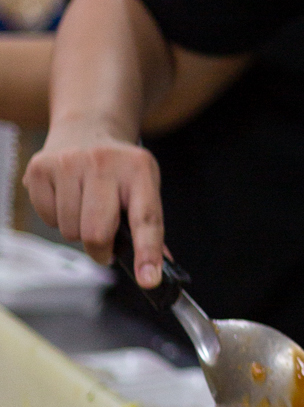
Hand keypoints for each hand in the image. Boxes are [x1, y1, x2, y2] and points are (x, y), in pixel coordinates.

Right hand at [25, 132, 166, 285]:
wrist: (87, 127)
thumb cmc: (119, 168)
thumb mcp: (144, 186)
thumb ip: (150, 227)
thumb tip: (160, 268)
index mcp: (139, 169)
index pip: (146, 218)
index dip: (147, 252)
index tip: (148, 280)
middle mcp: (104, 162)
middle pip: (97, 233)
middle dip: (101, 249)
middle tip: (105, 243)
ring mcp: (69, 163)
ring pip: (70, 230)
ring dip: (77, 230)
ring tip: (84, 206)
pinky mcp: (41, 168)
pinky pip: (48, 218)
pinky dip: (56, 218)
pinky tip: (66, 197)